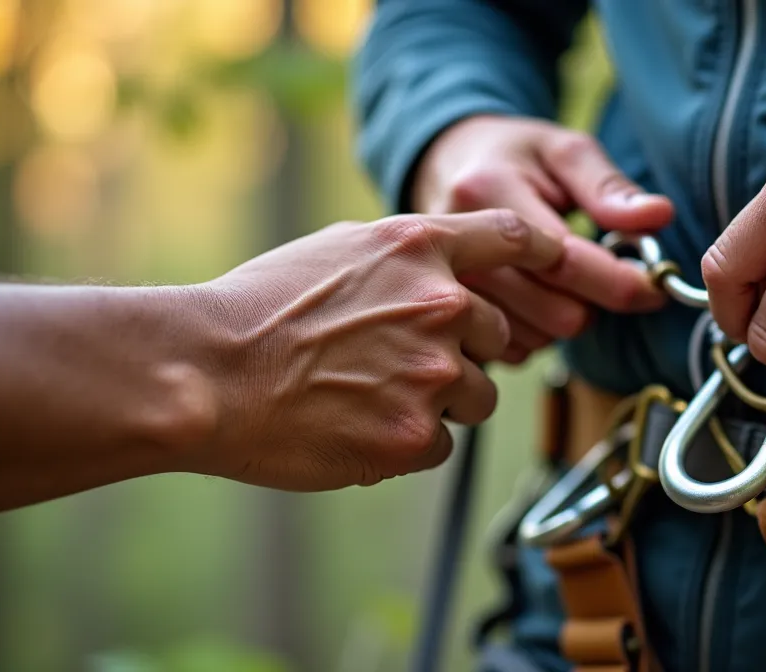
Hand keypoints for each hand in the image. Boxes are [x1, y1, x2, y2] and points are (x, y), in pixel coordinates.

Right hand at [186, 210, 562, 489]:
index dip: (544, 253)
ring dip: (440, 402)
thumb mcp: (335, 250)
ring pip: (476, 397)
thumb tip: (443, 270)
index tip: (558, 264)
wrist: (207, 373)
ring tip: (367, 396)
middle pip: (498, 336)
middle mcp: (441, 304)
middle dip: (462, 352)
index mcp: (419, 247)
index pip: (514, 238)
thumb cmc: (257, 310)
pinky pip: (440, 445)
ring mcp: (434, 372)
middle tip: (396, 362)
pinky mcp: (415, 436)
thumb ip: (402, 256)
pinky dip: (406, 443)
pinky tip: (354, 427)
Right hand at [412, 115, 675, 362]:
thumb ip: (608, 187)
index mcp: (487, 194)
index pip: (566, 259)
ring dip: (564, 319)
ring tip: (559, 281)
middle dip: (593, 301)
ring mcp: (444, 287)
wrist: (441, 166)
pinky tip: (532, 299)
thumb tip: (658, 215)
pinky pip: (511, 352)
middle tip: (597, 275)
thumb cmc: (511, 157)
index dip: (620, 281)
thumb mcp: (561, 151)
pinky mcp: (444, 317)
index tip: (654, 287)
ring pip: (538, 339)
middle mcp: (456, 248)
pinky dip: (534, 333)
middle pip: (556, 312)